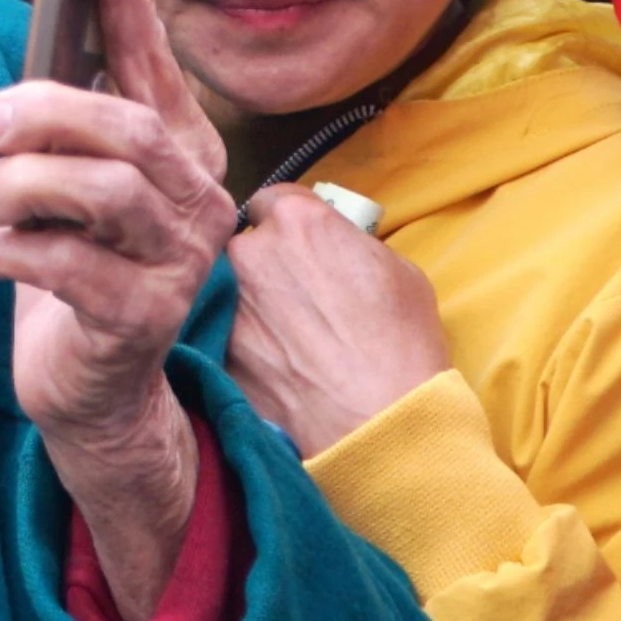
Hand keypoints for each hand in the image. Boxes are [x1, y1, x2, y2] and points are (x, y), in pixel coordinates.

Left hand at [0, 0, 240, 620]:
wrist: (93, 391)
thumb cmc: (73, 272)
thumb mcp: (68, 189)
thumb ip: (65, 129)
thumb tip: (23, 63)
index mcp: (181, 152)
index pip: (154, 63)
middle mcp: (197, 200)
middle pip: (129, 127)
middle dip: (46, 113)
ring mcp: (179, 261)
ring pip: (106, 189)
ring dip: (22, 185)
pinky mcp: (144, 317)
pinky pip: (72, 264)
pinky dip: (10, 248)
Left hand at [225, 191, 451, 455]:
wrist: (379, 420)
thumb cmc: (401, 344)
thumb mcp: (398, 270)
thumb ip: (352, 244)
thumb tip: (337, 247)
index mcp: (298, 221)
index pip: (272, 200)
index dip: (288, 223)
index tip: (299, 244)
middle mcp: (251, 253)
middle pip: (246, 246)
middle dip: (266, 265)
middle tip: (295, 296)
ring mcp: (228, 304)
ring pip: (232, 293)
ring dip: (252, 306)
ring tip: (290, 339)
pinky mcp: (218, 352)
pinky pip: (227, 337)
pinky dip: (246, 348)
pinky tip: (279, 368)